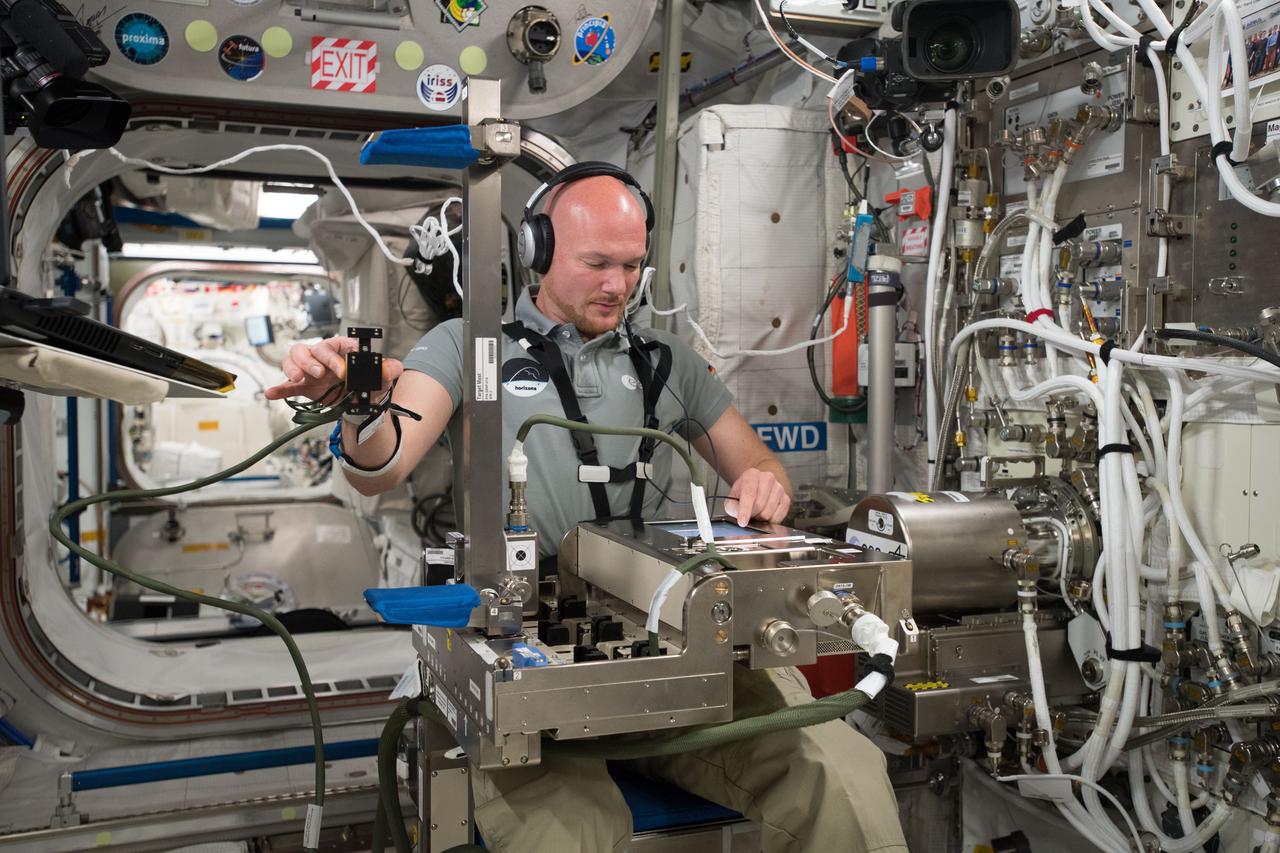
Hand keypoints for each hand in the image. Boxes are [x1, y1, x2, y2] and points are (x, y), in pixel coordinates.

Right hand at [263, 336, 402, 401]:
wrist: (360, 404)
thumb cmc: (368, 384)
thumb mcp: (381, 378)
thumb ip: (389, 370)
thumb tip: (394, 367)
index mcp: (341, 350)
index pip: (335, 345)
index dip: (335, 355)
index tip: (342, 370)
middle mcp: (323, 357)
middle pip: (310, 349)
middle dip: (313, 360)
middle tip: (320, 373)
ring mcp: (310, 370)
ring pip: (294, 359)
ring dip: (294, 367)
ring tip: (298, 379)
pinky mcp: (303, 386)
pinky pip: (287, 385)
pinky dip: (279, 388)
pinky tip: (271, 393)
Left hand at [723, 467, 790, 526]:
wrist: (755, 488)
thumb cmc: (742, 494)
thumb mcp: (732, 498)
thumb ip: (733, 507)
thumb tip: (742, 518)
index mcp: (751, 475)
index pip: (749, 494)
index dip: (745, 509)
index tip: (742, 522)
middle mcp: (767, 478)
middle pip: (759, 504)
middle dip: (752, 514)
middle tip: (748, 514)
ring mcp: (778, 487)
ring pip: (769, 512)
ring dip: (761, 518)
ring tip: (756, 513)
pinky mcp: (786, 498)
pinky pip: (779, 515)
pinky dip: (771, 520)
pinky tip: (766, 515)